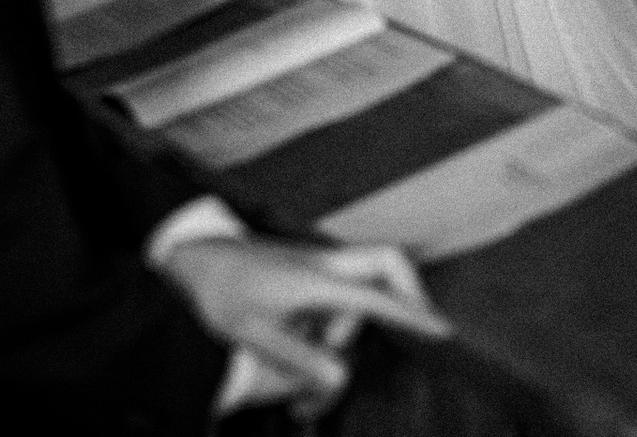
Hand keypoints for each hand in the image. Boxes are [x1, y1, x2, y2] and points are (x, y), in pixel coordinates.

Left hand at [163, 237, 450, 413]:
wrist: (194, 257)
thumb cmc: (221, 294)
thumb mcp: (254, 334)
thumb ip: (300, 359)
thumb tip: (343, 379)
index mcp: (317, 278)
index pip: (377, 296)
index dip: (412, 315)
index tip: (442, 332)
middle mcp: (326, 263)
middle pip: (387, 261)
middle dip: (406, 292)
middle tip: (412, 325)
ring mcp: (319, 262)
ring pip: (362, 284)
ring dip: (351, 325)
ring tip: (315, 370)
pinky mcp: (310, 269)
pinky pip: (342, 289)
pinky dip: (337, 319)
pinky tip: (308, 348)